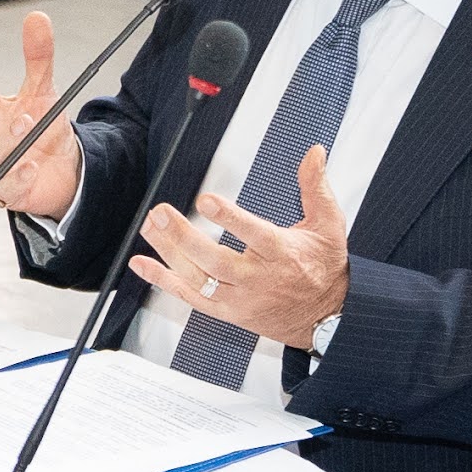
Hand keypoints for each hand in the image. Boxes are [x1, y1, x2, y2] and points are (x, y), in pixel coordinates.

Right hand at [0, 8, 83, 223]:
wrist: (64, 170)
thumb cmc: (42, 128)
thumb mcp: (43, 90)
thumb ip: (38, 56)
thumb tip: (37, 16)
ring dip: (5, 137)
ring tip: (25, 122)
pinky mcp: (10, 189)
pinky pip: (9, 184)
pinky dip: (19, 174)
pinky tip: (31, 164)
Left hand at [132, 142, 351, 352]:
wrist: (327, 318)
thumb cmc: (325, 268)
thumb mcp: (329, 225)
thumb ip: (316, 187)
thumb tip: (315, 152)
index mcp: (283, 254)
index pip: (254, 235)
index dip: (230, 218)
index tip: (206, 200)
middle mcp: (259, 279)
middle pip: (216, 260)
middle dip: (184, 236)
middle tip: (160, 213)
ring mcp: (241, 299)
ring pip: (199, 278)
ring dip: (169, 254)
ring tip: (149, 228)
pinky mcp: (228, 312)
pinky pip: (191, 298)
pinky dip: (164, 281)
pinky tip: (143, 264)